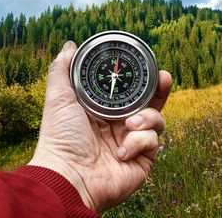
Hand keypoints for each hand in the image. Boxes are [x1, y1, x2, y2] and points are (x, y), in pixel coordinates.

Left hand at [28, 41, 171, 212]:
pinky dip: (139, 142)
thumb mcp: (59, 97)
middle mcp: (120, 124)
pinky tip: (121, 151)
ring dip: (148, 118)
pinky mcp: (142, 159)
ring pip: (157, 119)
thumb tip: (70, 45)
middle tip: (163, 77)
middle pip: (150, 102)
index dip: (139, 77)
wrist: (68, 175)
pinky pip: (153, 141)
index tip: (146, 63)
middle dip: (160, 89)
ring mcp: (133, 142)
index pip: (128, 89)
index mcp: (103, 109)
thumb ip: (62, 69)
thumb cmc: (60, 138)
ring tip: (130, 124)